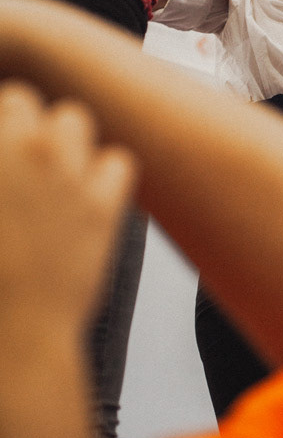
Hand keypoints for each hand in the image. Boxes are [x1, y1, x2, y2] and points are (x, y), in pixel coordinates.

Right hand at [0, 82, 135, 335]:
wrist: (12, 337)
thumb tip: (8, 161)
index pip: (8, 100)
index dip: (4, 123)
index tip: (5, 145)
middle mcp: (27, 150)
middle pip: (34, 104)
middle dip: (27, 127)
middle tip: (20, 162)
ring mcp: (68, 173)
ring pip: (75, 120)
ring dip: (65, 140)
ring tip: (53, 173)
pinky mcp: (103, 203)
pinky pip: (117, 160)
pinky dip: (105, 173)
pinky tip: (88, 194)